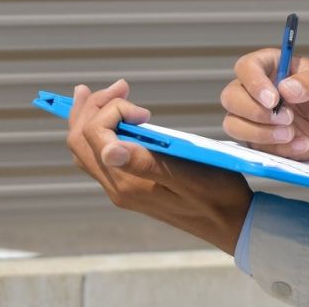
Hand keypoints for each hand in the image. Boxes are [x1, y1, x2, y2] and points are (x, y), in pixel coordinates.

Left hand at [66, 79, 252, 254]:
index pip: (95, 136)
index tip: (144, 111)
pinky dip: (100, 130)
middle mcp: (117, 187)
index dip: (112, 111)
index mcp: (128, 183)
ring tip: (112, 93)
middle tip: (121, 86)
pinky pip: (99, 155)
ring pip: (85, 148)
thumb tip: (109, 149)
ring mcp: (121, 188)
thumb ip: (146, 163)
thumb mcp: (189, 176)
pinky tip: (117, 119)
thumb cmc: (217, 195)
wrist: (229, 223)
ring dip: (93, 116)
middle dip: (94, 107)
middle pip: (80, 141)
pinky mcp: (129, 186)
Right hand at [221, 49, 308, 159]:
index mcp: (272, 66)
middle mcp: (256, 90)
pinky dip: (277, 149)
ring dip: (261, 133)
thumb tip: (286, 88)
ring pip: (233, 124)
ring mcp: (253, 116)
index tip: (273, 99)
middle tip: (287, 118)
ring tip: (292, 133)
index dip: (254, 82)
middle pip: (230, 96)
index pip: (246, 67)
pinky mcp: (257, 140)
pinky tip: (301, 143)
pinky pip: (253, 147)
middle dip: (256, 112)